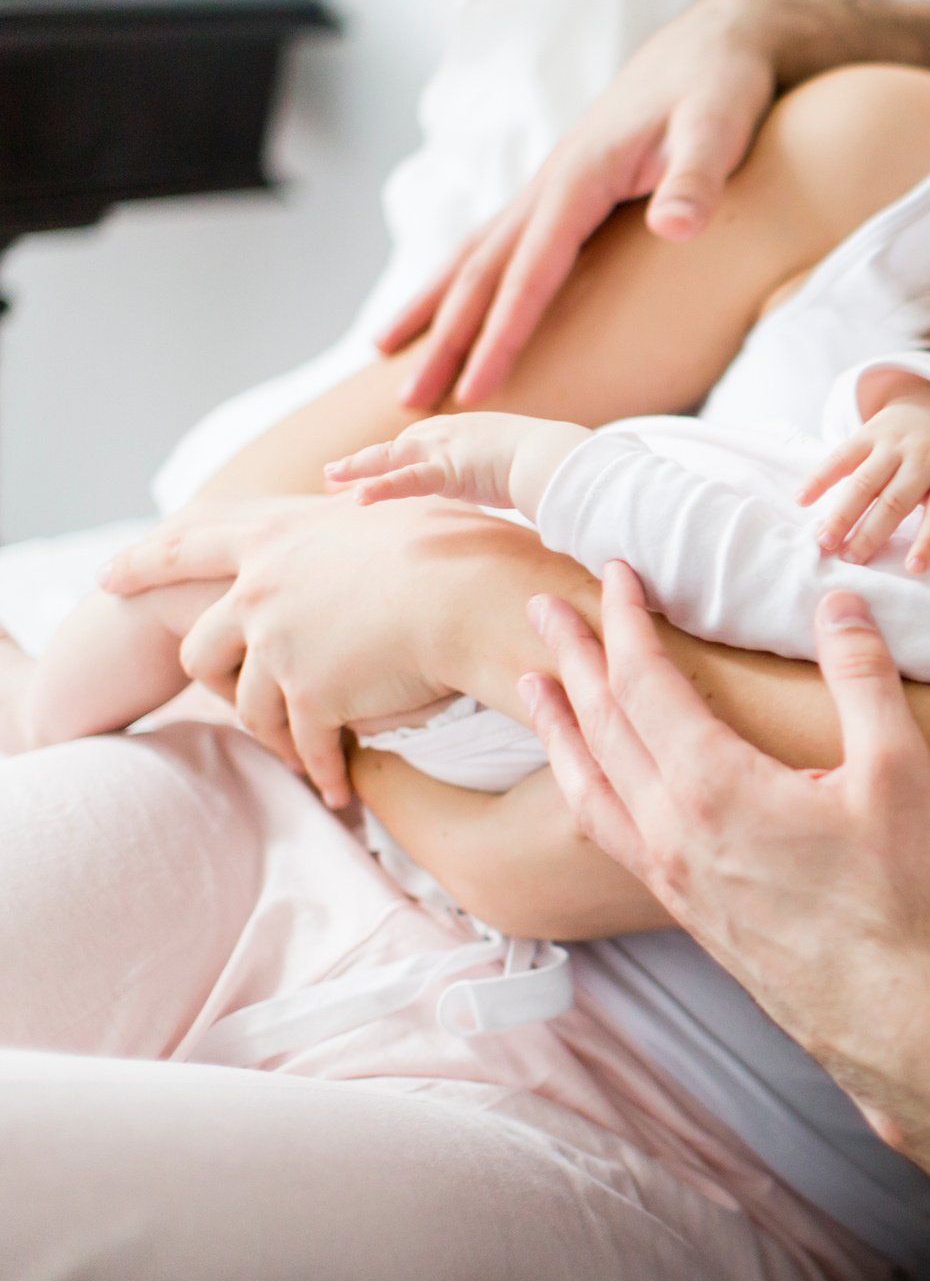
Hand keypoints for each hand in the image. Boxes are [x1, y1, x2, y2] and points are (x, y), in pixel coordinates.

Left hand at [101, 496, 497, 808]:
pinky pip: (305, 743)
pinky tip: (336, 789)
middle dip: (210, 682)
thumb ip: (348, 511)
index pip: (185, 546)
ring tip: (302, 755)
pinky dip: (321, 769)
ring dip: (275, 735)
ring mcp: (280, 646)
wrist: (472, 594)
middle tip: (217, 699)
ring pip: (249, 706)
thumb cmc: (453, 543)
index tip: (106, 576)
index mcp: (274, 536)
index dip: (143, 562)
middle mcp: (261, 591)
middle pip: (202, 648)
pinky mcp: (312, 694)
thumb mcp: (385, 509)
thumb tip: (347, 491)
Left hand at [325, 413, 590, 518]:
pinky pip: (406, 481)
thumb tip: (522, 495)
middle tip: (333, 477)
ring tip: (330, 481)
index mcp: (468, 431)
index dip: (391, 459)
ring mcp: (447, 448)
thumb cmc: (556, 465)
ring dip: (357, 469)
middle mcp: (451, 433)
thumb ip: (511, 476)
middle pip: (396, 448)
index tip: (370, 471)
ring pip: (390, 459)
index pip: (420, 444)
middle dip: (364, 462)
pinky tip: (357, 499)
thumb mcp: (526, 466)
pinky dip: (380, 488)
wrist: (563, 459)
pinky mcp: (449, 469)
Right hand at [380, 0, 783, 410]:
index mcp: (579, 179)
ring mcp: (550, 185)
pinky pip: (499, 243)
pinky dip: (463, 279)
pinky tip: (447, 305)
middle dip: (443, 340)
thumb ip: (699, 179)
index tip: (476, 392)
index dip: (502, 335)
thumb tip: (677, 226)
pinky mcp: (564, 188)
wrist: (717, 42)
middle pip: (481, 271)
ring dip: (433, 309)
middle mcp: (549, 183)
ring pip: (475, 254)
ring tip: (388, 356)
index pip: (530, 273)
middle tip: (405, 404)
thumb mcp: (721, 128)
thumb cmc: (722, 88)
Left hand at [522, 564, 929, 1064]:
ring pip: (589, 785)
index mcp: (715, 785)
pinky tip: (589, 784)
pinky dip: (582, 787)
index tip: (614, 572)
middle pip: (601, 725)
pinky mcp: (683, 908)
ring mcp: (670, 874)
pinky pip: (607, 831)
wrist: (887, 1015)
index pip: (646, 682)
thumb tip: (841, 602)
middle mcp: (672, 828)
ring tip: (534, 688)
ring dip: (559, 726)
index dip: (625, 621)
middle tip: (543, 607)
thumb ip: (865, 679)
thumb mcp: (898, 772)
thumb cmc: (898, 897)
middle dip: (572, 658)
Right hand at [798, 378, 929, 570]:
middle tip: (851, 559)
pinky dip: (820, 476)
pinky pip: (841, 455)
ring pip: (865, 481)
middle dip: (872, 531)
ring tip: (824, 541)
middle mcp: (923, 460)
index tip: (914, 568)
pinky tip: (803, 499)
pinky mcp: (868, 433)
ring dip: (843, 511)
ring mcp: (894, 445)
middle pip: (896, 500)